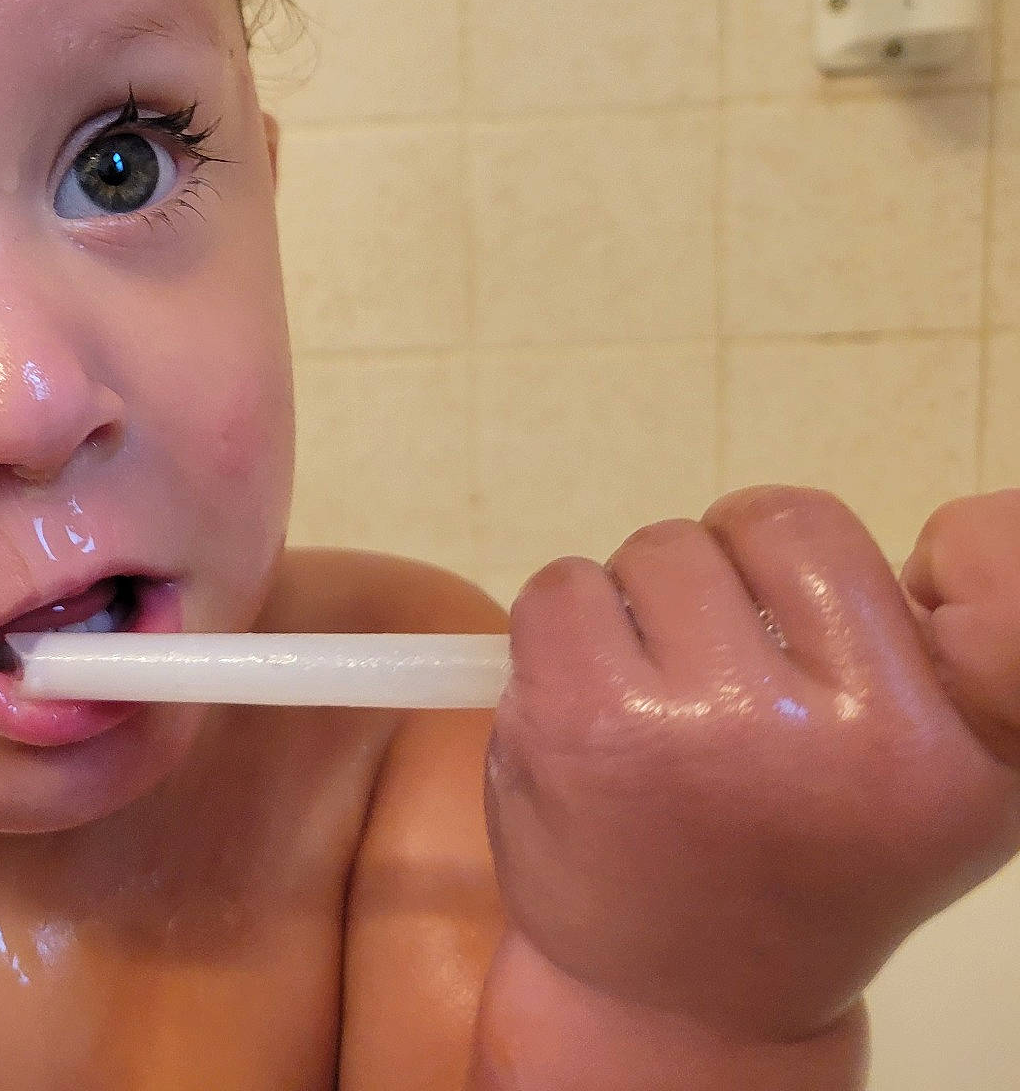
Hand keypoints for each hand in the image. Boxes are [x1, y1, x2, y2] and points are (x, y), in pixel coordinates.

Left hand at [484, 486, 1019, 1047]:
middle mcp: (849, 735)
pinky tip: (593, 708)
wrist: (680, 994)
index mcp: (953, 747)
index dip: (904, 558)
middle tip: (723, 675)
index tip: (876, 594)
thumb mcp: (929, 782)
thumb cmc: (799, 857)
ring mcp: (714, 724)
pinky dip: (564, 623)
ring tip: (659, 704)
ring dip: (642, 606)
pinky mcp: (591, 721)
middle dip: (731, 577)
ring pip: (660, 549)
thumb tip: (947, 527)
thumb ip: (942, 664)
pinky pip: (563, 587)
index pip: (953, 566)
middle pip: (770, 523)